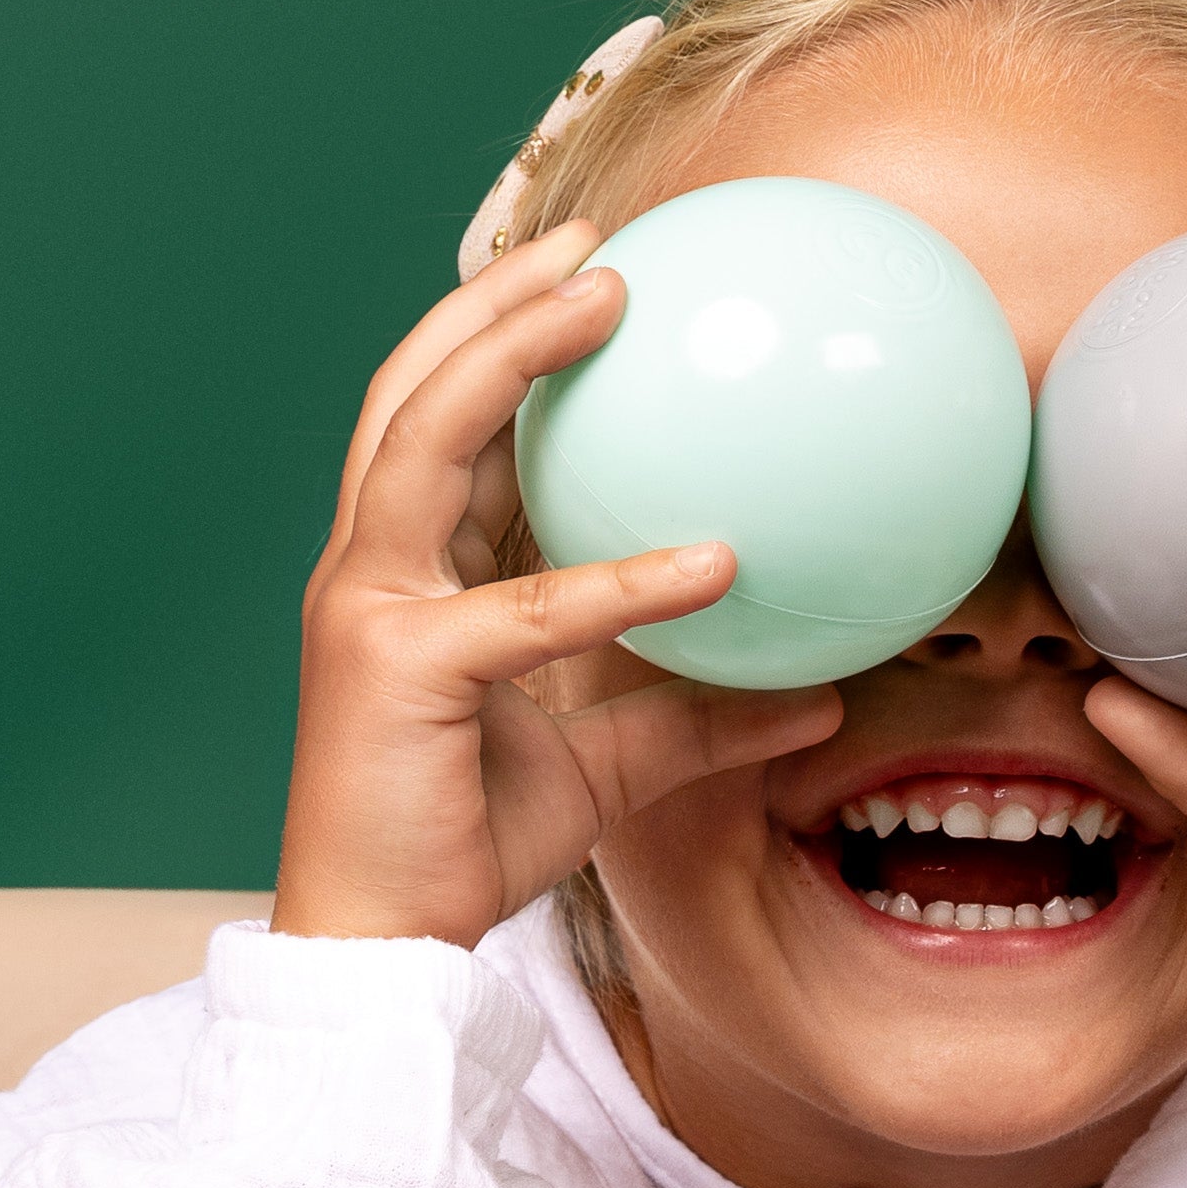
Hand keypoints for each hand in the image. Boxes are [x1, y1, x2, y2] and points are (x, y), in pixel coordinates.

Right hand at [273, 223, 844, 944]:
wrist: (379, 947)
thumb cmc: (461, 846)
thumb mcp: (599, 771)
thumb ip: (690, 722)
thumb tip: (817, 699)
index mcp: (401, 576)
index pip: (439, 425)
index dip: (496, 336)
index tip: (585, 272)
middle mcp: (369, 571)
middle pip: (413, 391)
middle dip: (493, 298)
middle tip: (598, 240)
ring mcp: (369, 609)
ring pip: (426, 440)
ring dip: (512, 352)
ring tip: (607, 297)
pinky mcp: (397, 668)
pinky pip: (524, 606)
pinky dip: (619, 579)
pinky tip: (714, 561)